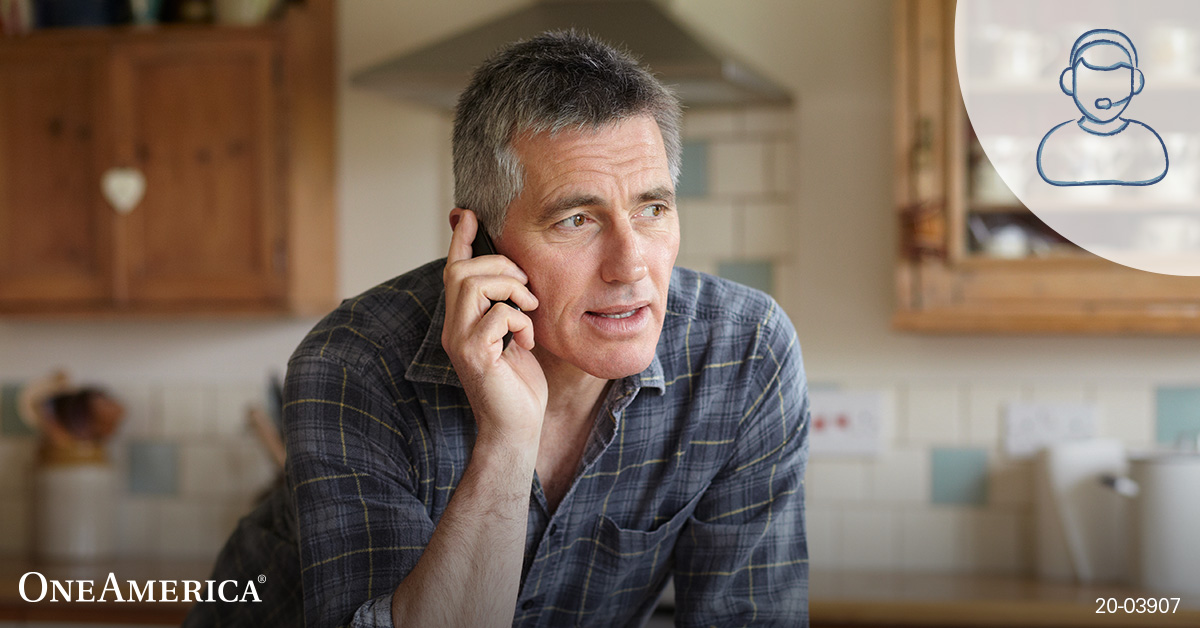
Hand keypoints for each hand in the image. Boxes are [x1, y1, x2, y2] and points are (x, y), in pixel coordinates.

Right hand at [442, 209, 546, 449]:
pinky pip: (496, 315)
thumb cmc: (519, 384)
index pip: (454, 270)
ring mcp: (459, 342)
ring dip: (510, 289)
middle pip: (461, 271)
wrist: (517, 428)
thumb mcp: (514, 335)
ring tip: (528, 311)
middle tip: (525, 289)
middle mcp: (453, 328)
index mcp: (461, 320)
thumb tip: (515, 275)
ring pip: (472, 284)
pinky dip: (519, 321)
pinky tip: (526, 340)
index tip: (467, 214)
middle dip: (500, 267)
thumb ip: (507, 307)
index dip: (460, 240)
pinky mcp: (474, 356)